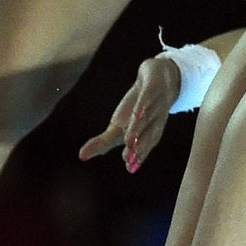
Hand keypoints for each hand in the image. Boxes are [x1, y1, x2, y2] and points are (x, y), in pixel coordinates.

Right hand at [77, 56, 180, 172]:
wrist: (164, 78)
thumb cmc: (140, 110)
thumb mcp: (120, 126)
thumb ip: (102, 143)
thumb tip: (80, 157)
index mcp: (148, 134)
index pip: (143, 148)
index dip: (138, 157)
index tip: (130, 168)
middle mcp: (155, 120)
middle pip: (148, 136)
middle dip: (140, 148)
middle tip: (130, 159)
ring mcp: (157, 102)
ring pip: (147, 117)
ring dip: (138, 129)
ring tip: (129, 141)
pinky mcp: (153, 85)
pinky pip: (149, 95)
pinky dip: (144, 104)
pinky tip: (138, 113)